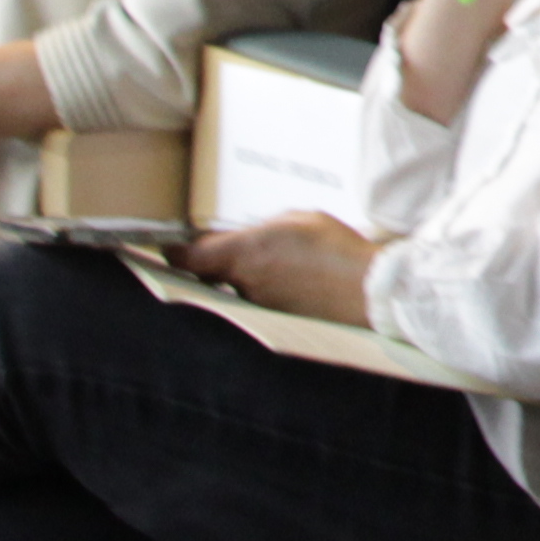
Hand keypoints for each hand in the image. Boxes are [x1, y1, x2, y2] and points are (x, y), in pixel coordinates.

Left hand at [180, 210, 383, 326]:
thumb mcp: (298, 220)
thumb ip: (263, 229)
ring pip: (235, 288)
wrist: (366, 291)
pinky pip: (257, 301)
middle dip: (214, 262)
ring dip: (244, 277)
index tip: (172, 245)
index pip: (188, 258)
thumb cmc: (336, 248)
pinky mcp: (273, 320)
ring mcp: (258, 306)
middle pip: (209, 274)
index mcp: (246, 253)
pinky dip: (266, 290)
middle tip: (224, 249)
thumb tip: (247, 238)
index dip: (174, 251)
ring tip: (278, 263)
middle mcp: (244, 284)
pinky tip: (293, 281)